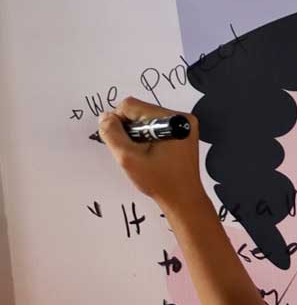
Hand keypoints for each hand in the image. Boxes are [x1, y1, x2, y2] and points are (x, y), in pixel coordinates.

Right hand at [99, 98, 204, 213]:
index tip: (120, 141)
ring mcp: (184, 125)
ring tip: (142, 153)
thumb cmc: (160, 181)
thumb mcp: (128, 158)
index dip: (117, 121)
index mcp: (172, 120)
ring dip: (138, 133)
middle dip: (129, 128)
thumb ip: (112, 134)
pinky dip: (147, 136)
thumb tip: (104, 117)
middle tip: (133, 150)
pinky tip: (150, 153)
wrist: (183, 198)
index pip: (131, 105)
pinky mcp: (183, 133)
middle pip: (139, 110)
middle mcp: (182, 117)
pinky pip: (156, 125)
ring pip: (146, 118)